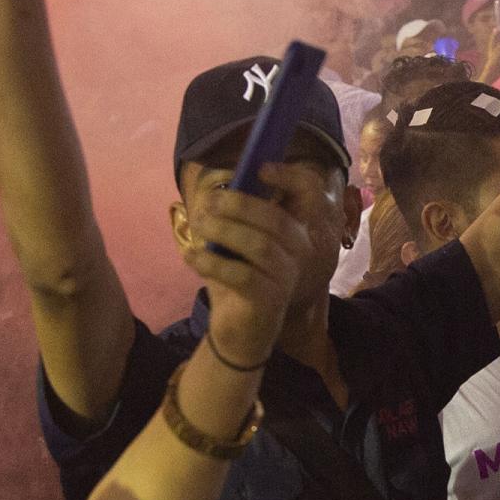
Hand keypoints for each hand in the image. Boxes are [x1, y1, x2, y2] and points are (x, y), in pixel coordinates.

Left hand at [185, 187, 308, 366]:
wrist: (241, 329)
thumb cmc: (238, 277)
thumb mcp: (236, 241)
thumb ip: (235, 214)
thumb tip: (217, 184)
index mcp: (294, 229)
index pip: (309, 194)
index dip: (290, 177)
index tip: (260, 170)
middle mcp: (299, 251)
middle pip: (275, 218)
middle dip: (238, 205)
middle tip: (205, 203)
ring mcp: (287, 276)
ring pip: (259, 245)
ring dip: (224, 231)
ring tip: (198, 226)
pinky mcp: (270, 301)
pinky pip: (242, 276)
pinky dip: (212, 263)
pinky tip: (190, 256)